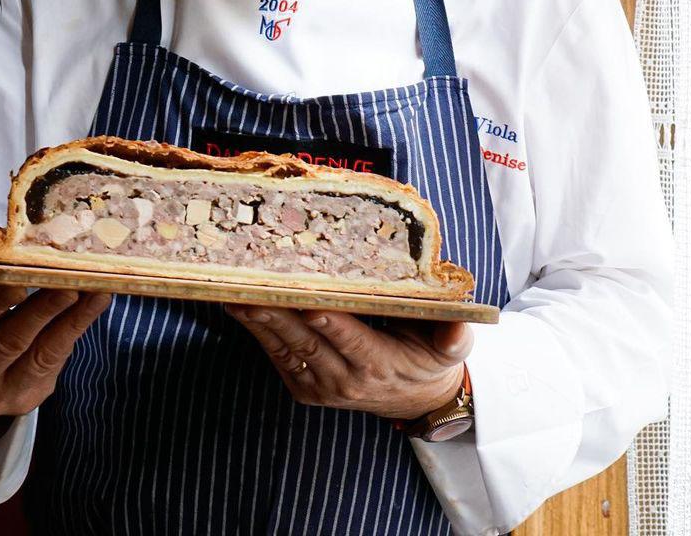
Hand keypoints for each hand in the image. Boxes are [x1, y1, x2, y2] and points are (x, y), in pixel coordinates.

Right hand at [0, 252, 111, 421]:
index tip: (15, 281)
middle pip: (10, 340)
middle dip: (40, 309)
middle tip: (68, 280)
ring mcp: (5, 392)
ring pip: (41, 351)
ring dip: (71, 317)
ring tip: (95, 286)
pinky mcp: (34, 394)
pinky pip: (59, 357)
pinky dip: (81, 325)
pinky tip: (100, 299)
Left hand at [224, 304, 471, 420]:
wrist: (418, 400)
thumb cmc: (431, 358)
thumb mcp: (450, 347)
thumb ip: (453, 335)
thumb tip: (458, 326)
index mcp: (379, 365)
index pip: (351, 341)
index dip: (330, 324)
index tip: (309, 303)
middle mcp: (347, 380)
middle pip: (307, 343)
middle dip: (277, 316)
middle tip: (251, 288)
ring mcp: (322, 387)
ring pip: (286, 350)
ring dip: (258, 324)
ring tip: (232, 295)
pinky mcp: (305, 388)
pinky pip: (278, 358)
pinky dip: (259, 334)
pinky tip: (240, 308)